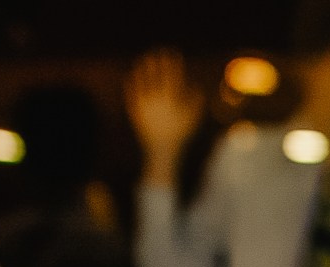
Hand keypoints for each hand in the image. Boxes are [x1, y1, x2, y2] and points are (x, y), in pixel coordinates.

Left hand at [127, 50, 204, 176]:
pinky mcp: (136, 112)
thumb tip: (198, 86)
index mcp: (172, 101)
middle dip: (158, 61)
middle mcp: (158, 100)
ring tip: (143, 61)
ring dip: (143, 69)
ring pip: (143, 81)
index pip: (173, 76)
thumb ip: (196, 102)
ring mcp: (145, 105)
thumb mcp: (192, 120)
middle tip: (158, 51)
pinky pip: (132, 94)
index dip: (173, 63)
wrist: (162, 152)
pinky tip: (131, 77)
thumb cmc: (180, 136)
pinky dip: (131, 84)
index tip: (173, 53)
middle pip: (157, 75)